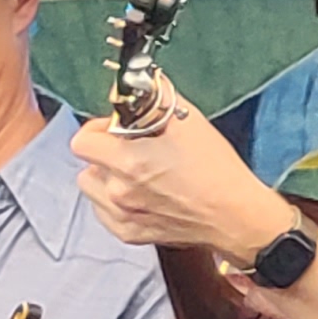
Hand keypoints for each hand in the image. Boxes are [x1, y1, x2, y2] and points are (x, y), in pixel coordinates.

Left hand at [71, 81, 300, 257]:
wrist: (235, 215)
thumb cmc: (216, 169)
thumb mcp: (188, 121)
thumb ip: (155, 100)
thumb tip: (136, 85)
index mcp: (128, 161)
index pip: (82, 141)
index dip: (98, 129)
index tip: (116, 129)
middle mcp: (118, 191)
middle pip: (88, 164)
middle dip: (106, 152)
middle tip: (133, 149)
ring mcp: (121, 215)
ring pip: (92, 189)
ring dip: (107, 177)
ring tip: (136, 174)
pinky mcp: (128, 233)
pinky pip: (104, 211)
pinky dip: (114, 201)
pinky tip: (140, 194)